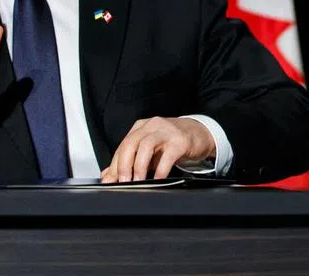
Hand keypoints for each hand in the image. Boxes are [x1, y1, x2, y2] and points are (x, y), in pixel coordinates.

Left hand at [100, 117, 216, 182]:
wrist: (200, 133)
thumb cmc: (172, 142)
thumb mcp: (150, 151)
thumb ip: (130, 161)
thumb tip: (108, 176)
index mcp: (141, 127)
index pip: (123, 145)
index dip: (114, 164)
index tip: (110, 181)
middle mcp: (152, 126)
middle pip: (131, 143)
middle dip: (124, 165)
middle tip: (122, 182)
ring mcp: (167, 132)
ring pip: (146, 146)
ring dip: (139, 166)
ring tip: (137, 182)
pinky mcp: (180, 141)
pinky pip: (167, 155)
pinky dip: (160, 169)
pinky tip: (157, 179)